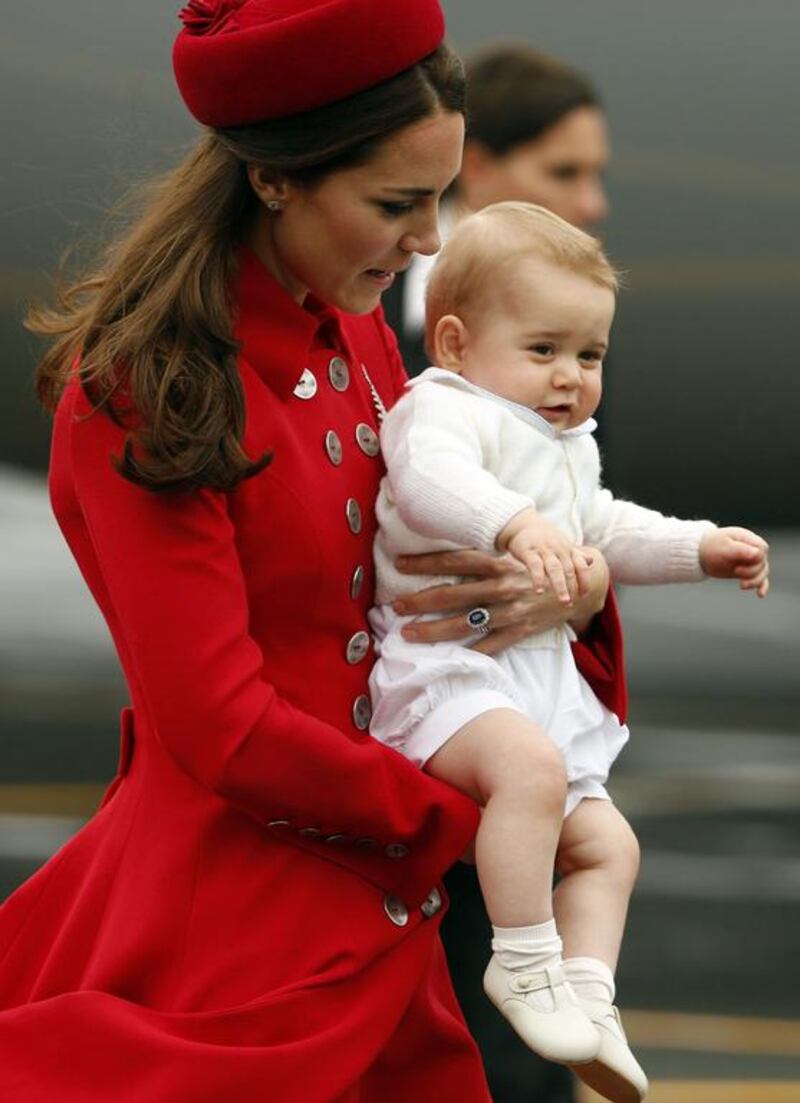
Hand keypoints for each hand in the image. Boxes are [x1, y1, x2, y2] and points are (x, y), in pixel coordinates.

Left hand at [392, 547, 609, 654]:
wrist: (581, 587)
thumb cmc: (539, 569)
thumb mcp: (513, 556)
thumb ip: (484, 559)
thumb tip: (447, 555)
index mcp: (500, 563)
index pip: (456, 560)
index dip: (426, 562)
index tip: (400, 564)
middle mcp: (503, 586)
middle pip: (453, 593)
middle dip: (420, 600)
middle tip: (396, 606)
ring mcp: (512, 611)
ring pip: (465, 623)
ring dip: (434, 630)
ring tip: (409, 632)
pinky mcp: (522, 631)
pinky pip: (491, 646)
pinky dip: (469, 653)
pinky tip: (446, 660)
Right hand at [497, 507, 593, 604]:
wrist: (523, 523)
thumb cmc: (544, 537)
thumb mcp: (562, 543)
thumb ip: (577, 554)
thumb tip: (592, 561)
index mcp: (567, 549)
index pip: (580, 565)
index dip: (584, 580)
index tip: (584, 595)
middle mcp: (558, 549)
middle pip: (568, 569)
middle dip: (572, 587)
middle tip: (571, 603)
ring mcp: (544, 550)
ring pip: (555, 569)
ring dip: (560, 585)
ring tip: (563, 600)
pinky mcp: (528, 551)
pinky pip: (535, 566)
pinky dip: (538, 579)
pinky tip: (539, 591)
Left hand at [699, 526, 768, 596]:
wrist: (701, 553)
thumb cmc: (712, 547)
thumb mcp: (724, 547)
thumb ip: (741, 550)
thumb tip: (758, 554)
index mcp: (748, 538)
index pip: (762, 550)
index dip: (755, 560)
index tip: (737, 567)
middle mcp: (753, 549)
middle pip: (763, 563)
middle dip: (752, 572)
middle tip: (736, 572)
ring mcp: (751, 561)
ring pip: (762, 572)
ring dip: (755, 581)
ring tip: (742, 585)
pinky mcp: (747, 571)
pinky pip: (760, 579)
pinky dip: (762, 586)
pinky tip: (760, 594)